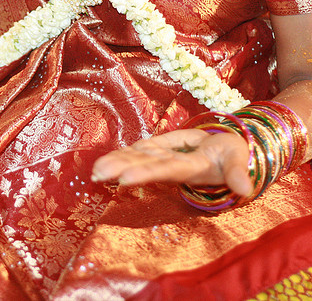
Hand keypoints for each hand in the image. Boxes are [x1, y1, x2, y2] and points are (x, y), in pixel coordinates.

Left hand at [92, 129, 252, 196]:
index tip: (123, 179)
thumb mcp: (238, 160)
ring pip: (136, 158)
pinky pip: (138, 151)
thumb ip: (237, 173)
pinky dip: (122, 153)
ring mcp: (163, 158)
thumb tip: (245, 189)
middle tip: (96, 174)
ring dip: (115, 163)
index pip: (164, 170)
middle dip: (120, 169)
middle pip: (142, 166)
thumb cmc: (234, 155)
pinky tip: (104, 158)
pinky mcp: (159, 149)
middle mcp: (171, 166)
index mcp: (189, 169)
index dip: (145, 173)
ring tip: (94, 171)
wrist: (227, 150)